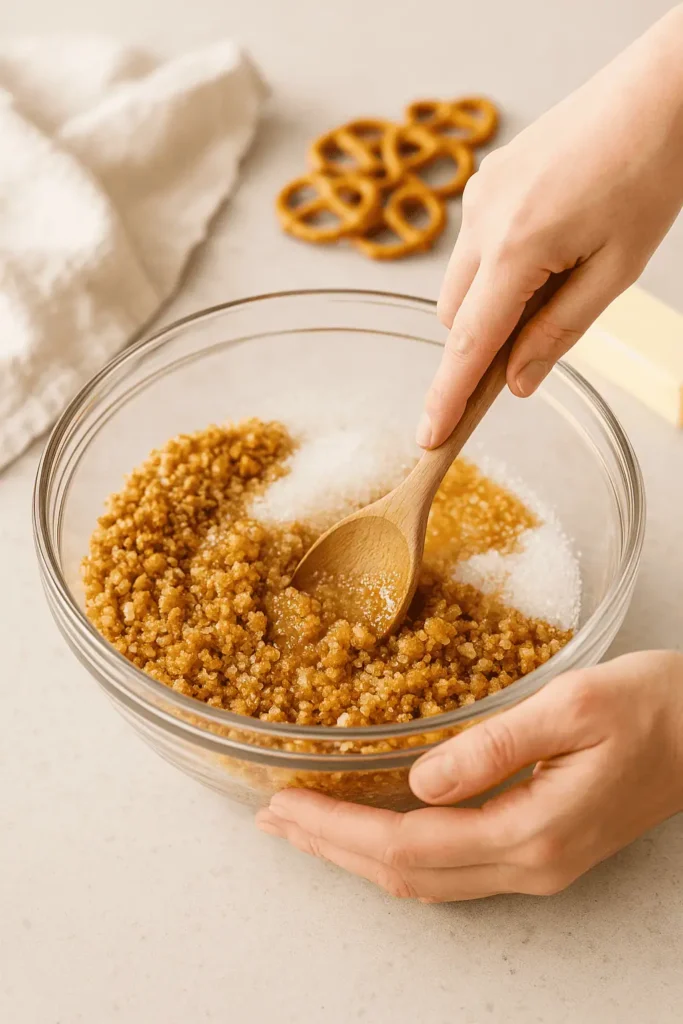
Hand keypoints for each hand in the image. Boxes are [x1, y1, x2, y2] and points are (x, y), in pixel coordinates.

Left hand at [256, 651, 682, 900]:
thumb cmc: (654, 706)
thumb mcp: (575, 706)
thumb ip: (496, 746)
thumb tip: (420, 781)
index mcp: (535, 831)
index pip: (408, 844)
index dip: (338, 829)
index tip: (284, 807)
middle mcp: (532, 864)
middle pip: (407, 875)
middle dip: (332, 849)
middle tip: (273, 822)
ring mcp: (540, 867)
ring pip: (428, 881)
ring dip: (360, 855)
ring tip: (309, 828)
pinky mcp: (545, 851)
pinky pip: (453, 869)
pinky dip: (400, 853)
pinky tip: (377, 830)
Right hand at [418, 5, 682, 447]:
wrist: (654, 93)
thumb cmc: (648, 175)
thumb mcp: (616, 271)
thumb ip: (559, 332)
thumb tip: (516, 383)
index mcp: (517, 249)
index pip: (469, 343)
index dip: (448, 397)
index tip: (429, 437)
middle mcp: (482, 222)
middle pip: (455, 318)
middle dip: (481, 343)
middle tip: (531, 343)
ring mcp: (477, 197)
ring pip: (459, 283)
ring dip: (489, 303)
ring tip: (554, 276)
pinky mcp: (482, 181)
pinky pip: (472, 246)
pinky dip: (495, 266)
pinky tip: (545, 243)